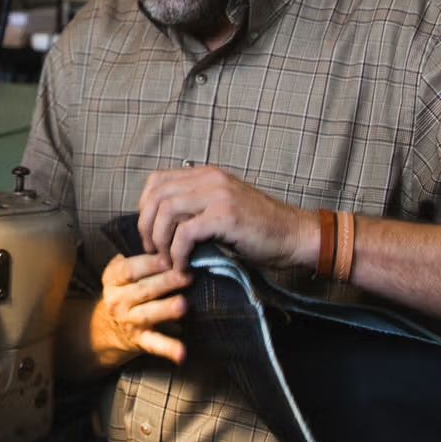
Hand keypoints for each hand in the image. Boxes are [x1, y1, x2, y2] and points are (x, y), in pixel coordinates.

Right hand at [90, 251, 190, 366]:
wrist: (108, 327)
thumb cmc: (126, 290)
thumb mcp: (122, 272)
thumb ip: (141, 260)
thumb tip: (172, 241)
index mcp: (113, 279)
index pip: (129, 269)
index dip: (149, 263)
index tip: (169, 256)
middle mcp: (118, 300)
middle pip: (142, 290)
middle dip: (165, 282)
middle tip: (187, 275)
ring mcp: (129, 321)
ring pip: (148, 314)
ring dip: (166, 309)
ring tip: (184, 304)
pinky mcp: (140, 340)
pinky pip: (155, 344)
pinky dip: (169, 349)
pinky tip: (183, 353)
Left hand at [137, 163, 316, 273]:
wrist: (295, 236)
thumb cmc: (259, 230)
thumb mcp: (222, 209)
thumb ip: (195, 209)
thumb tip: (160, 227)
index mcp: (206, 175)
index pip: (157, 181)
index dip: (145, 207)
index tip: (149, 232)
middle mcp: (210, 178)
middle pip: (157, 196)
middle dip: (147, 226)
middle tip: (153, 251)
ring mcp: (218, 195)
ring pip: (166, 211)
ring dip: (160, 240)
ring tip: (167, 260)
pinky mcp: (225, 215)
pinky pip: (185, 232)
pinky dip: (177, 252)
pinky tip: (183, 266)